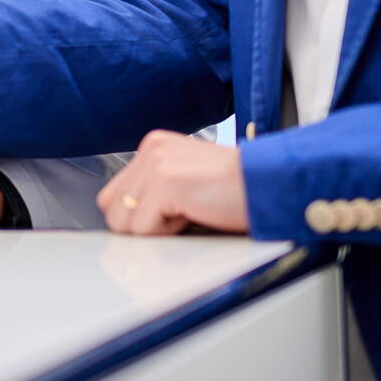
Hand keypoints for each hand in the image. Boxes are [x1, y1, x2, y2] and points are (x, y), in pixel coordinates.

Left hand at [97, 130, 248, 235]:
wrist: (268, 184)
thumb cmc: (236, 189)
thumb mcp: (185, 182)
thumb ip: (155, 192)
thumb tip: (126, 221)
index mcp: (153, 147)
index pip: (114, 195)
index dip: (139, 215)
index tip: (171, 214)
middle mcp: (150, 150)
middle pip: (112, 207)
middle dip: (141, 224)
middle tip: (180, 216)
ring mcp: (156, 164)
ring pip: (123, 221)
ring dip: (156, 229)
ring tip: (189, 212)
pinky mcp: (165, 182)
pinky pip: (143, 228)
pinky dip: (169, 232)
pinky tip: (195, 213)